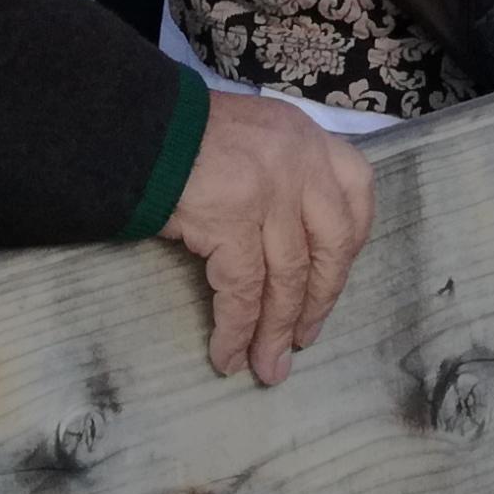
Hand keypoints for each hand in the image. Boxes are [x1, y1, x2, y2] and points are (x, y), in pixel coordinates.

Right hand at [157, 90, 374, 385]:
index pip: (358, 192)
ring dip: (276, 331)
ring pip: (287, 276)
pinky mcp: (232, 219)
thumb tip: (292, 242)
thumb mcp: (256, 136)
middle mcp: (299, 160)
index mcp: (307, 138)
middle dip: (318, 302)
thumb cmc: (189, 135)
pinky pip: (242, 290)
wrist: (135, 127)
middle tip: (304, 341)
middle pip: (330, 245)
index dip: (350, 246)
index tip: (334, 282)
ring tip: (266, 366)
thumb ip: (283, 173)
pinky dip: (236, 330)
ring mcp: (269, 190)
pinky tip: (227, 354)